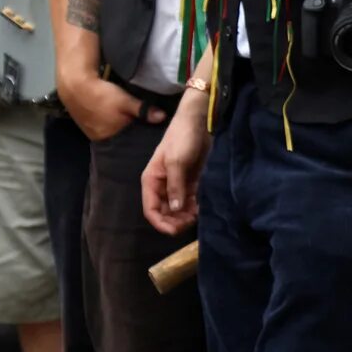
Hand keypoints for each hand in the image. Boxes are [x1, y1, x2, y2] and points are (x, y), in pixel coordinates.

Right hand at [63, 73, 164, 143]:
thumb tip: (163, 117)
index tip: (149, 139)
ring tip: (132, 125)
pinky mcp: (86, 123)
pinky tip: (115, 118)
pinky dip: (110, 124)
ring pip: (110, 133)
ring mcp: (91, 132)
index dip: (137, 142)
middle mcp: (100, 139)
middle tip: (144, 131)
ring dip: (119, 130)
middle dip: (129, 136)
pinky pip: (102, 127)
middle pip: (119, 141)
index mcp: (110, 138)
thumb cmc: (102, 96)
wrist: (75, 85)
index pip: (128, 146)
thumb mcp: (126, 102)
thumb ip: (144, 111)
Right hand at [143, 89, 209, 233]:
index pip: (150, 209)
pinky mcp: (190, 182)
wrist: (199, 121)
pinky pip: (188, 202)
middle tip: (190, 222)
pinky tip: (201, 208)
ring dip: (185, 216)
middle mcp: (161, 185)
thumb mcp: (177, 161)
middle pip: (164, 212)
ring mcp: (176, 184)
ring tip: (197, 215)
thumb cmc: (183, 138)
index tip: (175, 230)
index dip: (161, 223)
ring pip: (177, 209)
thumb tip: (175, 209)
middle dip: (175, 221)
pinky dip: (193, 208)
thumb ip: (175, 186)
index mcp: (152, 180)